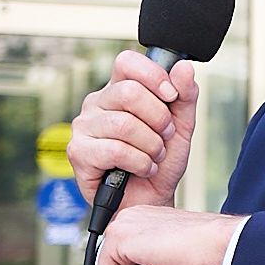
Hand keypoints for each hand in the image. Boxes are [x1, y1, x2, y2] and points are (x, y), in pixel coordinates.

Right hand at [68, 50, 199, 217]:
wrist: (151, 201)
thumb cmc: (160, 163)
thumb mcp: (180, 127)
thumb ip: (185, 97)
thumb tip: (183, 67)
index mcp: (119, 89)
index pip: (127, 62)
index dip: (153, 75)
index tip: (171, 95)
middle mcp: (97, 104)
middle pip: (129, 92)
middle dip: (159, 118)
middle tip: (165, 136)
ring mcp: (84, 127)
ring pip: (124, 124)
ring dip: (151, 145)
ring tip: (155, 157)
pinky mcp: (78, 152)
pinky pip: (115, 150)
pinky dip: (140, 162)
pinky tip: (143, 169)